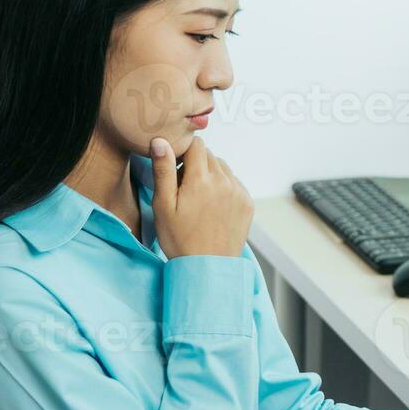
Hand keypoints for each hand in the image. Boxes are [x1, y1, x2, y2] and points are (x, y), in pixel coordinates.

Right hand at [150, 136, 253, 258]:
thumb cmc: (180, 238)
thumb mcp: (163, 205)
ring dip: (211, 174)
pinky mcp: (247, 203)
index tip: (177, 168)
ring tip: (199, 198)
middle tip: (184, 188)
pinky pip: (234, 183)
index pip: (197, 145)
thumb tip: (161, 141)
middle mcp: (224, 181)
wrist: (207, 267)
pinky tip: (213, 206)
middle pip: (210, 156)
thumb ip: (163, 170)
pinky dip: (224, 187)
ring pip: (223, 168)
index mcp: (202, 179)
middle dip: (196, 164)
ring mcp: (239, 192)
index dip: (184, 152)